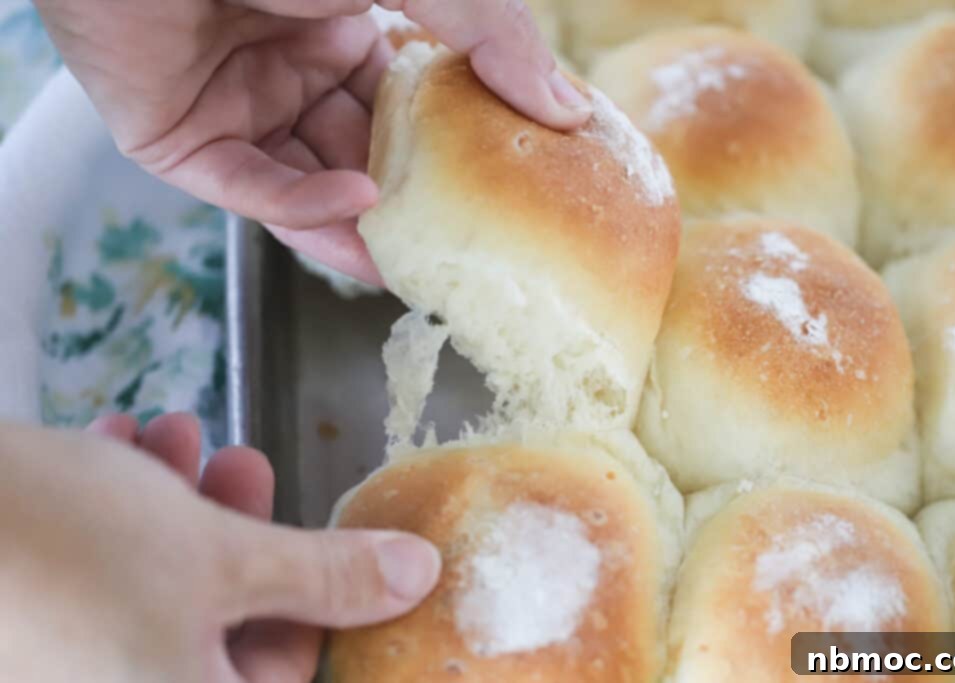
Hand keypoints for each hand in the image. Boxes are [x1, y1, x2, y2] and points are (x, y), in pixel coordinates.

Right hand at [0, 413, 440, 682]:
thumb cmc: (62, 549)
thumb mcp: (216, 557)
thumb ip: (326, 576)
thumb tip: (420, 578)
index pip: (284, 675)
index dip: (319, 612)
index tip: (326, 546)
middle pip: (221, 635)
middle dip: (239, 538)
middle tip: (240, 466)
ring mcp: (65, 667)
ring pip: (155, 594)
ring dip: (175, 510)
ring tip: (174, 438)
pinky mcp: (29, 626)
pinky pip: (96, 581)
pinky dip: (116, 514)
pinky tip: (115, 441)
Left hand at [32, 0, 591, 284]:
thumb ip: (490, 37)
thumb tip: (567, 109)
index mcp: (341, 28)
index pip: (407, 107)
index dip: (451, 150)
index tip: (499, 192)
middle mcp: (291, 71)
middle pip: (363, 156)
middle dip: (409, 204)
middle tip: (462, 250)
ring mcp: (238, 108)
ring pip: (309, 187)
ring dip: (361, 227)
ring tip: (418, 270)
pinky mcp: (184, 143)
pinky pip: (253, 188)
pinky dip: (303, 205)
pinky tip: (357, 210)